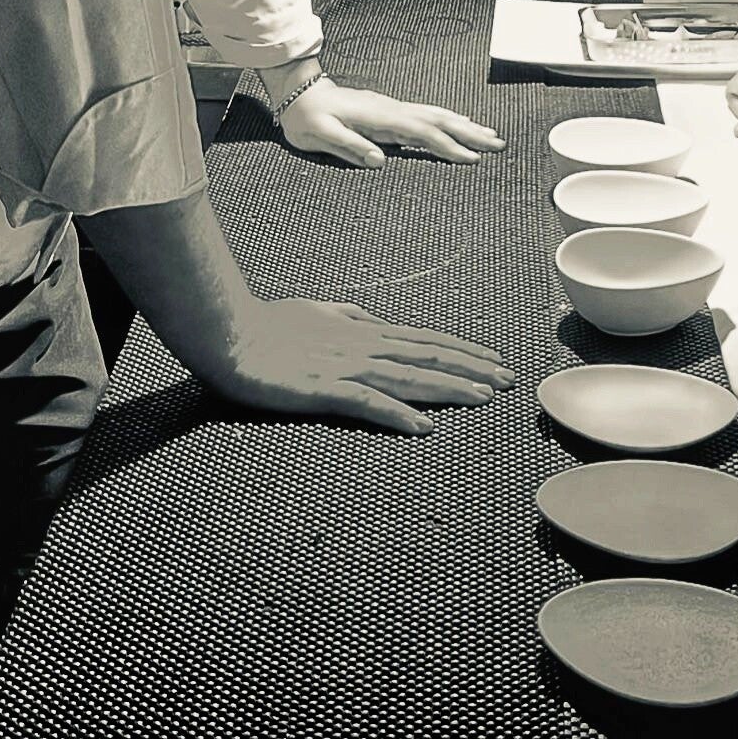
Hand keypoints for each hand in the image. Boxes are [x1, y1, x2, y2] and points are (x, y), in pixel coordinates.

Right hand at [215, 296, 515, 434]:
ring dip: (449, 388)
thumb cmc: (268, 325)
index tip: (493, 362)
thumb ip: (350, 317)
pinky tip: (423, 426)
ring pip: (409, 377)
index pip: (425, 341)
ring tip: (484, 398)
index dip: (463, 351)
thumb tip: (374, 320)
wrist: (229, 332)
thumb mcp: (319, 312)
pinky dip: (397, 413)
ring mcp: (345, 366)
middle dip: (471, 369)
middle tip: (508, 381)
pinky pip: (367, 403)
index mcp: (363, 330)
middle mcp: (363, 345)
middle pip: (428, 357)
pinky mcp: (322, 389)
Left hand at [282, 79, 505, 168]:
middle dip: (470, 133)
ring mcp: (392, 109)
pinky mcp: (390, 113)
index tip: (472, 159)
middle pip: (438, 120)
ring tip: (489, 135)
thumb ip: (349, 146)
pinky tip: (459, 125)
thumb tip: (380, 161)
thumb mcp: (320, 134)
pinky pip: (426, 117)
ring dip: (464, 126)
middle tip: (498, 144)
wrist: (298, 94)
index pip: (421, 132)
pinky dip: (448, 122)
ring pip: (436, 116)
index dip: (447, 146)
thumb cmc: (307, 118)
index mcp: (378, 118)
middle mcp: (391, 110)